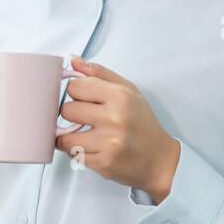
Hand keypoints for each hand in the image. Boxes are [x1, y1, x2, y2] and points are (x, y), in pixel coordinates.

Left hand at [54, 55, 181, 201]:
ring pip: (64, 136)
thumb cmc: (142, 123)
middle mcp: (114, 118)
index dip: (76, 93)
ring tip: (86, 135)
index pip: (75, 87)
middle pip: (66, 110)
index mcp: (119, 96)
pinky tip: (92, 148)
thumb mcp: (128, 91)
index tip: (84, 99)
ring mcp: (108, 142)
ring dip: (70, 137)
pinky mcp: (102, 163)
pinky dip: (77, 152)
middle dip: (72, 114)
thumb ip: (99, 73)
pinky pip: (73, 155)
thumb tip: (73, 60)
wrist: (158, 159)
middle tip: (85, 118)